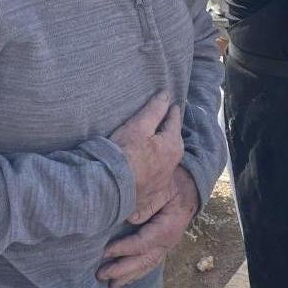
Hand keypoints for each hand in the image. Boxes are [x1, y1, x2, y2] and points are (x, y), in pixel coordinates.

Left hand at [96, 167, 199, 287]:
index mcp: (168, 228)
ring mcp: (166, 246)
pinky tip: (125, 280)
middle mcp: (168, 242)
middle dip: (122, 270)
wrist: (190, 188)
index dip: (123, 249)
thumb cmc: (175, 185)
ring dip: (128, 277)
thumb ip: (149, 202)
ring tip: (111, 286)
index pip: (142, 243)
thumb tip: (131, 219)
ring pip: (146, 266)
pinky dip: (136, 273)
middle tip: (101, 274)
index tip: (104, 252)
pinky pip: (149, 263)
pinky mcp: (161, 246)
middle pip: (144, 261)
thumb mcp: (165, 187)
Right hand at [109, 91, 183, 224]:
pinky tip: (151, 165)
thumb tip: (166, 94)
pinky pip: (160, 174)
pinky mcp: (153, 192)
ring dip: (166, 149)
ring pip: (169, 159)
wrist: (112, 190)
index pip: (174, 122)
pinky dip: (159, 165)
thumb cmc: (125, 154)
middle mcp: (172, 163)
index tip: (172, 105)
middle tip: (168, 122)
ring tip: (160, 142)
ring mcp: (164, 180)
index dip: (172, 112)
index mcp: (172, 145)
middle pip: (175, 142)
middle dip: (173, 131)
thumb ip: (154, 110)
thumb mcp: (138, 126)